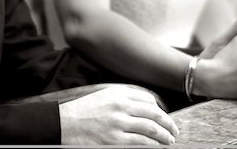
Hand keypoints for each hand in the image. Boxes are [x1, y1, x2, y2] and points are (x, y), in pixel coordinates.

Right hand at [58, 84, 178, 144]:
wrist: (62, 123)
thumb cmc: (82, 112)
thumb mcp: (102, 96)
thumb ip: (121, 99)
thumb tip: (143, 107)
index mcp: (118, 93)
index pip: (148, 100)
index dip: (160, 110)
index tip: (164, 118)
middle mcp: (120, 106)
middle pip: (154, 114)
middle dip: (168, 124)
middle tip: (174, 131)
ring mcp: (118, 123)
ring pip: (151, 129)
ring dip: (164, 136)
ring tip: (169, 141)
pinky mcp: (114, 140)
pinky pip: (141, 142)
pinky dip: (152, 145)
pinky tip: (156, 147)